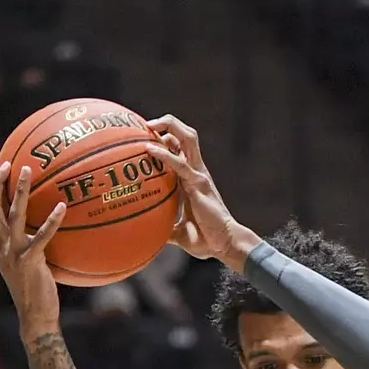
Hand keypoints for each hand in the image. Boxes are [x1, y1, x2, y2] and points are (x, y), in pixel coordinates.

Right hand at [0, 162, 66, 336]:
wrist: (34, 315)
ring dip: (19, 191)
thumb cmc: (34, 289)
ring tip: (28, 171)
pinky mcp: (29, 261)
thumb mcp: (25, 263)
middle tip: (9, 163)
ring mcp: (12, 253)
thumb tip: (41, 225)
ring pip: (11, 215)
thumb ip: (27, 244)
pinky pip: (41, 236)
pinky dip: (51, 220)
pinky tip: (62, 207)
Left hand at [143, 116, 258, 268]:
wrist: (225, 245)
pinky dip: (163, 154)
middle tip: (145, 124)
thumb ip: (164, 229)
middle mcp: (196, 171)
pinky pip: (179, 163)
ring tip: (148, 125)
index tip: (143, 137)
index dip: (164, 138)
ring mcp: (199, 175)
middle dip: (167, 123)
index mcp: (191, 179)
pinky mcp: (199, 183)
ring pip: (187, 139)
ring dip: (168, 127)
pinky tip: (149, 148)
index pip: (179, 149)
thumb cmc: (206, 240)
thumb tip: (146, 236)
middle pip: (185, 136)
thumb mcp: (179, 233)